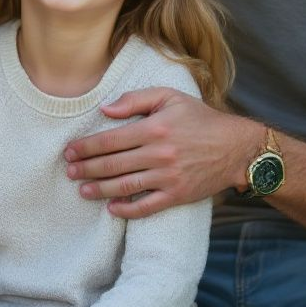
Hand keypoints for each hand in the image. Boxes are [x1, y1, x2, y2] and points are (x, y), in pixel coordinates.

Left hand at [64, 87, 257, 218]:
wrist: (236, 147)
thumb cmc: (200, 119)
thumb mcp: (170, 97)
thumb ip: (136, 99)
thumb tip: (105, 109)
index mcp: (154, 128)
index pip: (110, 140)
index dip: (86, 147)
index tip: (70, 151)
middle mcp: (159, 154)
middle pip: (113, 164)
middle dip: (86, 169)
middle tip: (69, 171)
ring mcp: (168, 177)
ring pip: (125, 186)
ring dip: (100, 190)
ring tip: (82, 191)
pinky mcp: (178, 195)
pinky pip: (147, 207)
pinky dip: (127, 210)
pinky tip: (111, 208)